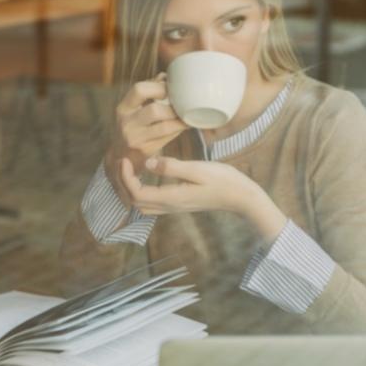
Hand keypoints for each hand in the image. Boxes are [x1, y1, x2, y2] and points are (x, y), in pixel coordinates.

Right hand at [105, 77, 187, 198]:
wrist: (121, 157)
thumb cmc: (133, 127)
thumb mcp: (133, 109)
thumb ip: (148, 92)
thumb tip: (166, 76)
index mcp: (123, 108)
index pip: (139, 90)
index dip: (158, 86)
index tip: (170, 88)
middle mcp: (126, 123)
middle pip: (154, 110)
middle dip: (173, 106)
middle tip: (184, 104)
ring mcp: (135, 139)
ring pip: (165, 126)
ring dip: (180, 119)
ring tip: (189, 114)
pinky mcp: (146, 151)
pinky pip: (168, 138)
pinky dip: (179, 130)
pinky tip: (185, 125)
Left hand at [120, 156, 287, 243]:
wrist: (241, 197)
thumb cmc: (223, 180)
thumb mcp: (197, 169)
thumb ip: (172, 167)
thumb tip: (148, 162)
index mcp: (172, 198)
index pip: (137, 193)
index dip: (125, 177)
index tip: (125, 158)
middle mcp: (170, 206)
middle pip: (136, 202)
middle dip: (124, 184)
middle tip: (124, 162)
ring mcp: (175, 207)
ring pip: (143, 205)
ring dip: (132, 189)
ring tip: (131, 169)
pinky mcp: (180, 203)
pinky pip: (153, 202)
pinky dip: (143, 191)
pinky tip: (147, 175)